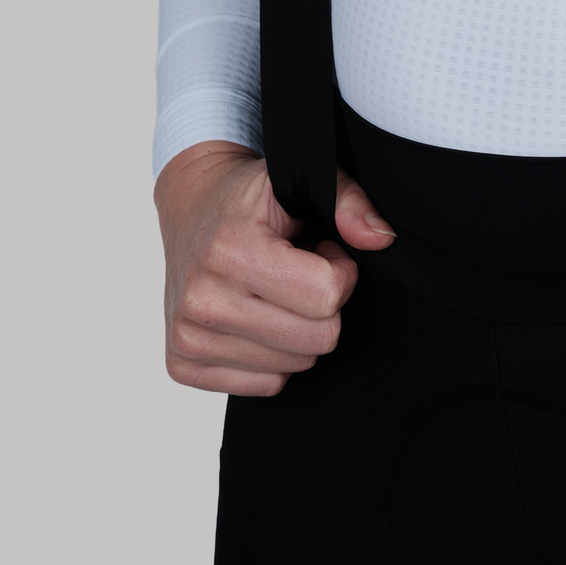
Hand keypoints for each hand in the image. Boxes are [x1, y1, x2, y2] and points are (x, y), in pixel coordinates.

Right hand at [155, 141, 393, 396]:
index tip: (324, 252)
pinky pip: (266, 385)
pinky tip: (258, 315)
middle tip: (302, 273)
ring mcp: (188, 338)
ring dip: (298, 330)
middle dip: (324, 306)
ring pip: (294, 367)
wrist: (191, 208)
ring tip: (278, 290)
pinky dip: (273, 354)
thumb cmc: (247, 198)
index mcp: (230, 251)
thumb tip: (381, 238)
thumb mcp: (299, 179)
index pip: (326, 297)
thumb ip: (347, 199)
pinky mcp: (183, 366)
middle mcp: (202, 300)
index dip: (341, 273)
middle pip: (317, 340)